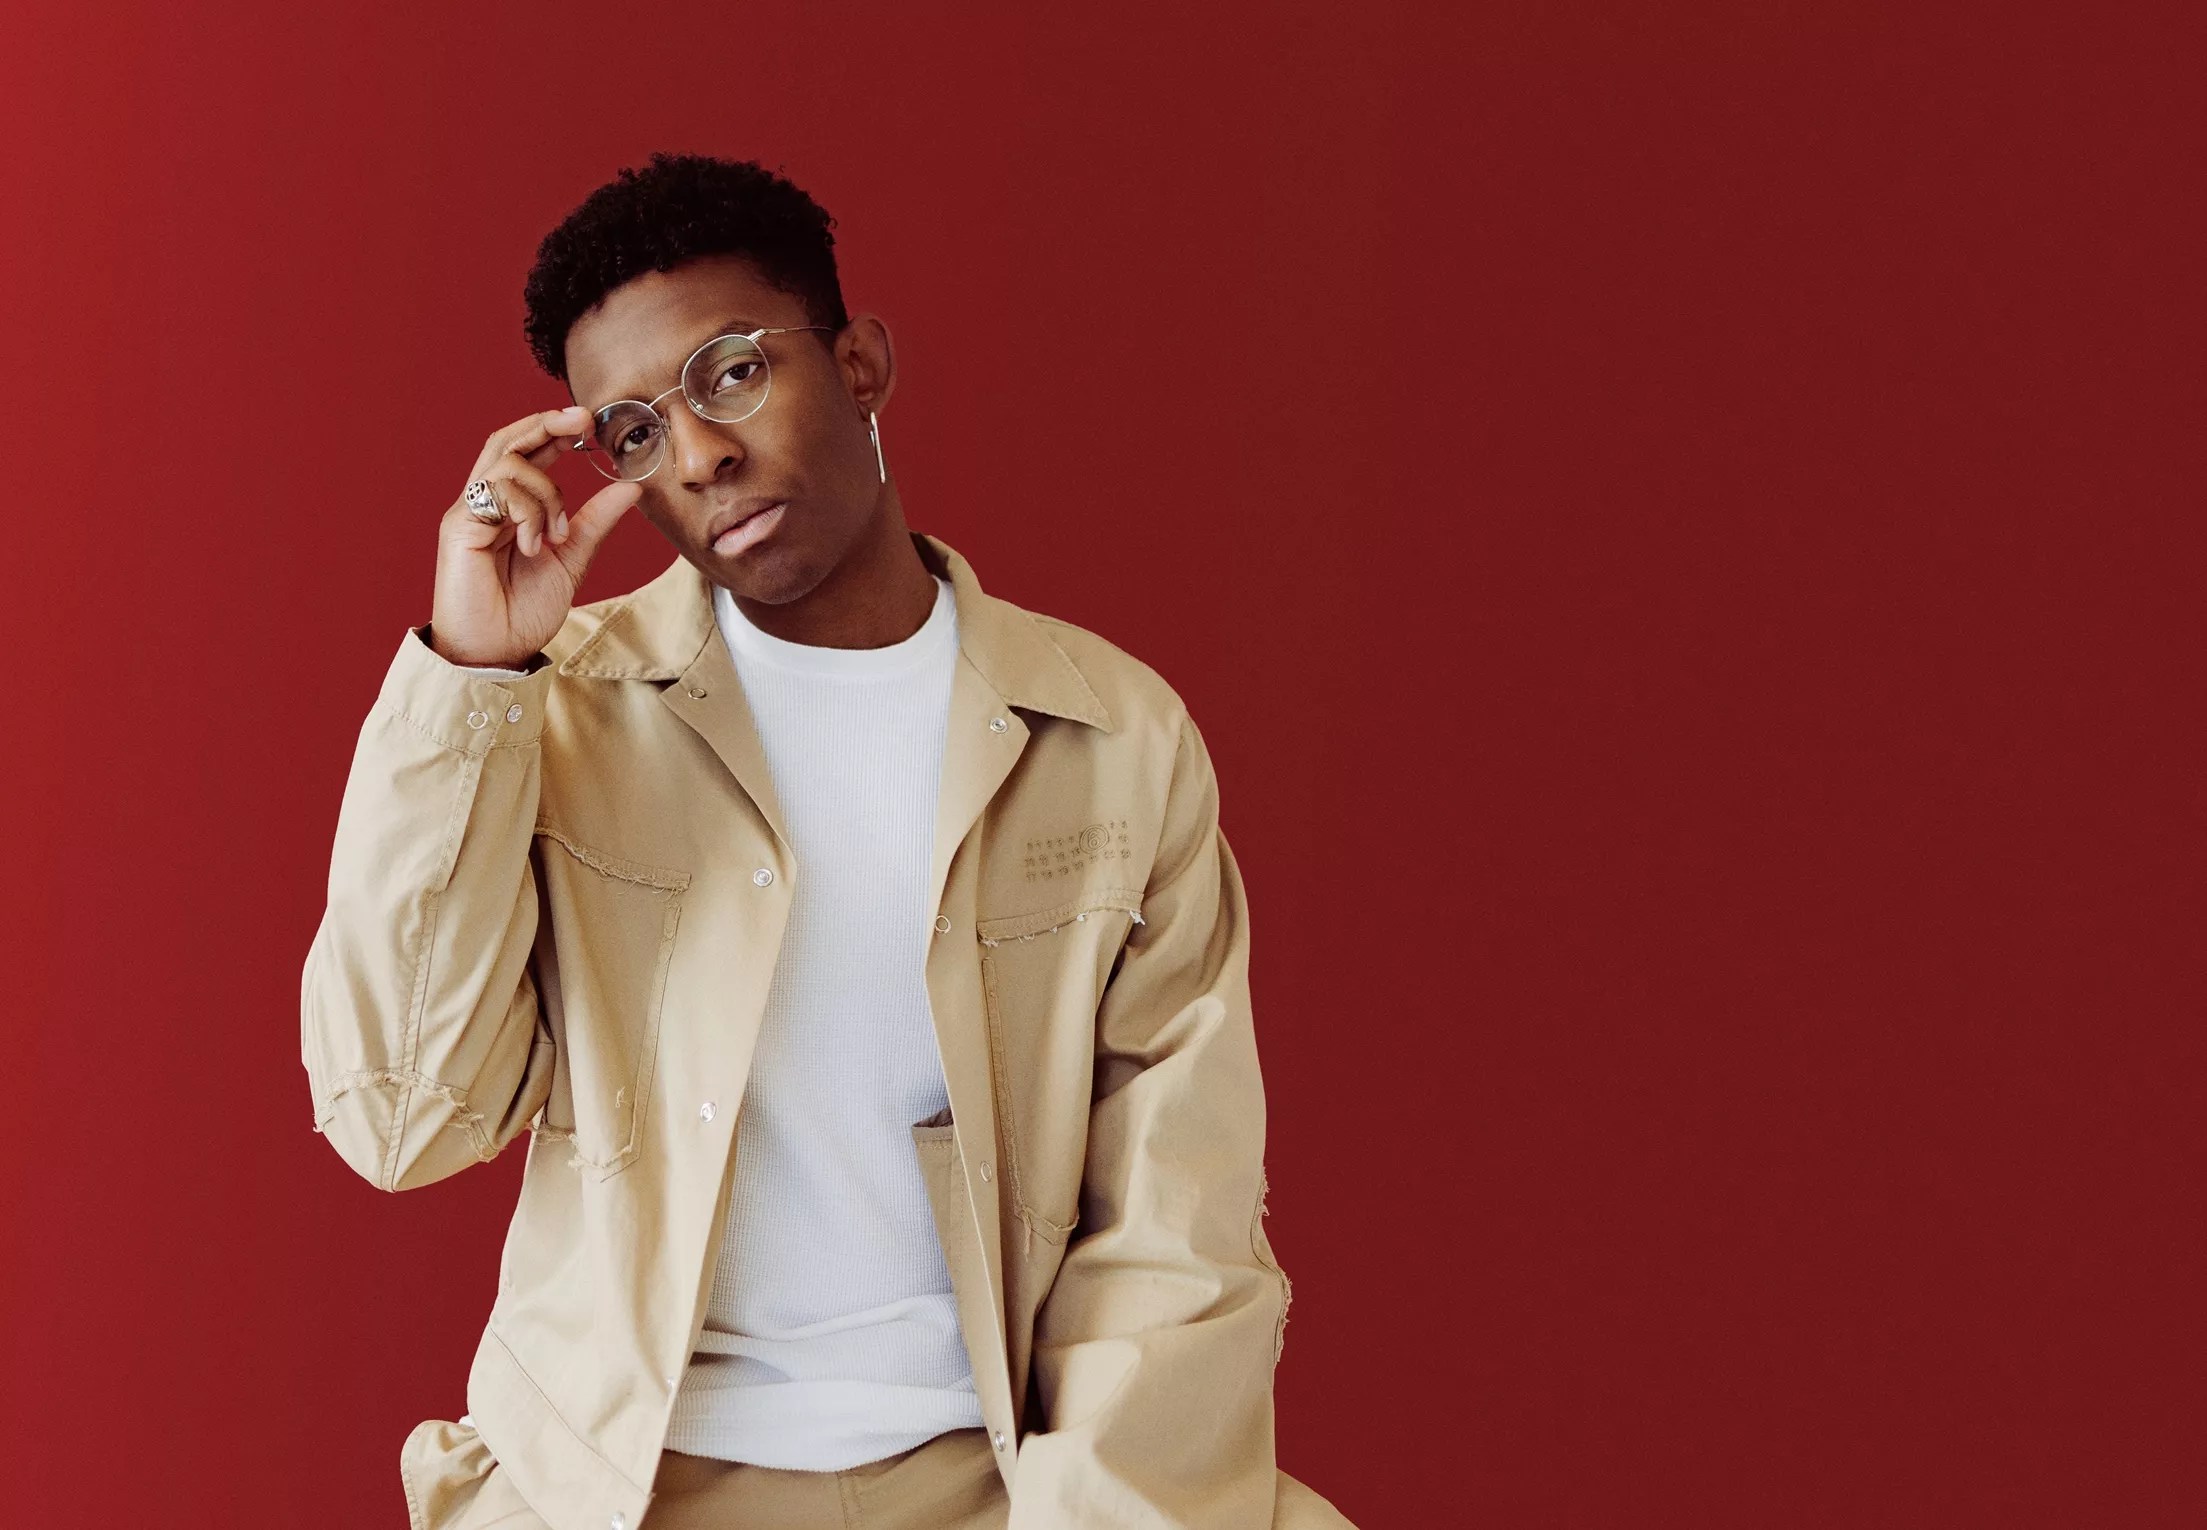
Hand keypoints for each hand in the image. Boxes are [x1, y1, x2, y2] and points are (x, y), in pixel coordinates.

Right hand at [429, 406, 643, 667]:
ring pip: (507, 464)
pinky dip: (526, 511)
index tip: (586, 419)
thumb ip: (595, 522)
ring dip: (545, 491)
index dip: (552, 429)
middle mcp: (484, 503)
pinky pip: (495, 491)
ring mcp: (468, 512)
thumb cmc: (523, 612)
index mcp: (508, 508)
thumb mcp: (571, 559)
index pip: (525, 452)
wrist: (495, 652)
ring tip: (555, 534)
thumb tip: (630, 487)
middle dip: (544, 424)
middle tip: (579, 418)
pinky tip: (534, 544)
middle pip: (506, 441)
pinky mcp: (458, 527)